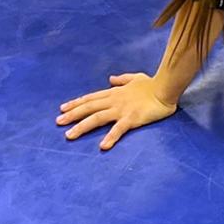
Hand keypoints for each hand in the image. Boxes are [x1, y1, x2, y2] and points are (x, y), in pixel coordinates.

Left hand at [59, 74, 178, 149]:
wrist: (165, 87)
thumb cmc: (152, 83)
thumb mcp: (135, 78)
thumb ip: (121, 79)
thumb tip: (110, 79)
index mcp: (114, 92)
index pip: (91, 98)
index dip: (76, 103)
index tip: (62, 108)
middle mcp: (114, 101)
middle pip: (89, 108)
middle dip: (72, 115)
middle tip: (58, 122)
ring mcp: (122, 110)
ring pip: (97, 118)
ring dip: (82, 127)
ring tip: (69, 135)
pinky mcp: (132, 118)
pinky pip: (119, 129)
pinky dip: (110, 137)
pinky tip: (102, 146)